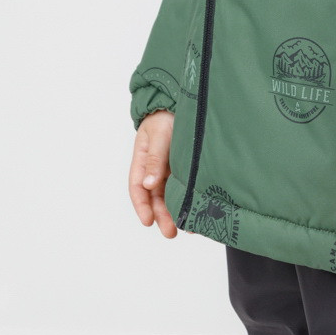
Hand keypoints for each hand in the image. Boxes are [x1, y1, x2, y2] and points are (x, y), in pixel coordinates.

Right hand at [128, 111, 178, 237]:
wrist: (182, 102)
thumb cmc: (165, 117)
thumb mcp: (159, 135)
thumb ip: (155, 159)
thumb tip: (149, 184)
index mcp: (142, 161)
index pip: (137, 188)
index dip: (141, 206)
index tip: (148, 221)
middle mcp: (155, 169)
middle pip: (155, 197)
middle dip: (161, 216)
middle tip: (170, 232)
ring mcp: (171, 170)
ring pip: (170, 195)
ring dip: (175, 212)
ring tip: (187, 227)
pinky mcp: (186, 168)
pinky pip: (185, 187)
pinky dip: (189, 199)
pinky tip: (198, 210)